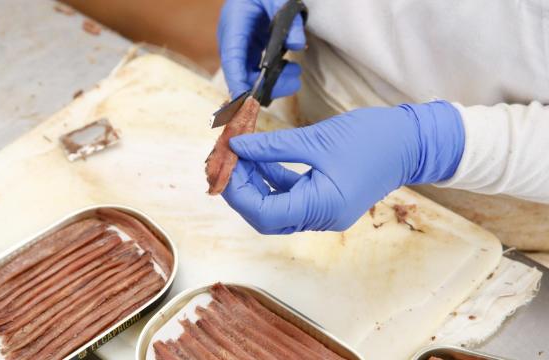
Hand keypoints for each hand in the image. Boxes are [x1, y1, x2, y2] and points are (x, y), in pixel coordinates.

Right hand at [218, 0, 305, 98]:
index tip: (246, 100)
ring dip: (271, 82)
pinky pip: (254, 71)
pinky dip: (271, 76)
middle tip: (294, 83)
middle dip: (265, 86)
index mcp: (233, 24)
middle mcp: (231, 39)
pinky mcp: (247, 51)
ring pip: (248, 76)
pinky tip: (289, 69)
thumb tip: (298, 45)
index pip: (232, 58)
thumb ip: (290, 20)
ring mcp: (238, 47)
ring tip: (295, 74)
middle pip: (240, 73)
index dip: (237, 80)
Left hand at [221, 101, 464, 233]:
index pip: (264, 214)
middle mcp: (322, 218)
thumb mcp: (316, 139)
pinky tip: (262, 158)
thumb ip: (272, 147)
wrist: (411, 142)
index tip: (223, 165)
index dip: (238, 192)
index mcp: (322, 208)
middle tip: (226, 160)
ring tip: (242, 154)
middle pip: (267, 215)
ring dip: (256, 182)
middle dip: (242, 189)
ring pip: (276, 206)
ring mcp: (325, 211)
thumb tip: (236, 148)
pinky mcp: (327, 200)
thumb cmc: (371, 138)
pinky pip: (291, 196)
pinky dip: (274, 179)